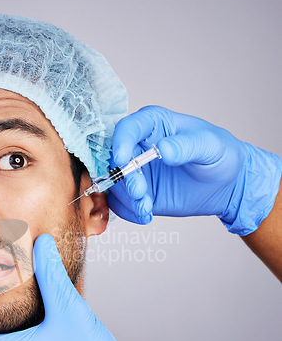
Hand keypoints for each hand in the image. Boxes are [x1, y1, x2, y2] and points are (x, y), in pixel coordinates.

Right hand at [109, 106, 280, 234]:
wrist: (226, 185)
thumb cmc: (221, 155)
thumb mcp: (211, 146)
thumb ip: (188, 145)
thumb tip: (163, 149)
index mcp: (153, 125)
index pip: (127, 128)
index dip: (121, 142)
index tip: (124, 160)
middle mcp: (138, 146)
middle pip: (115, 159)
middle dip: (124, 179)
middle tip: (140, 193)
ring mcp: (136, 171)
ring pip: (115, 184)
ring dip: (127, 199)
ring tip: (146, 208)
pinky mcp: (137, 193)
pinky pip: (121, 203)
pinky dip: (129, 212)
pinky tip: (145, 215)